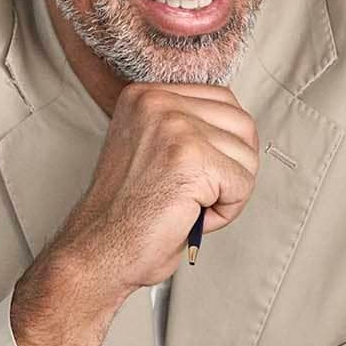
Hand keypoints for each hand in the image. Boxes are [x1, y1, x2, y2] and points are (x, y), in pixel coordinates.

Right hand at [47, 83, 259, 302]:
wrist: (98, 249)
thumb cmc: (127, 213)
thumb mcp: (152, 147)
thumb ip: (187, 128)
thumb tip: (240, 130)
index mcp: (146, 95)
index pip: (223, 101)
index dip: (223, 146)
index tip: (197, 174)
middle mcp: (158, 103)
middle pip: (242, 125)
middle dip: (233, 168)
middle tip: (199, 194)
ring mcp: (175, 127)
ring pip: (247, 156)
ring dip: (228, 192)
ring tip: (190, 206)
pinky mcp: (191, 159)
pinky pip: (242, 184)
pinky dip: (226, 211)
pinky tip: (192, 215)